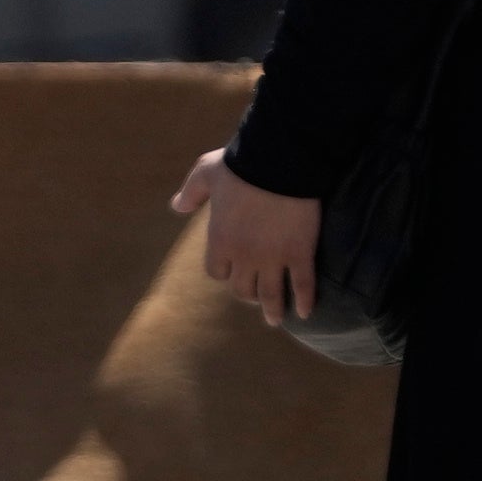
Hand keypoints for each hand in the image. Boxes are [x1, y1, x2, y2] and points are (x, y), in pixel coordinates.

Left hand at [171, 145, 323, 324]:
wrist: (279, 161)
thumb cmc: (240, 164)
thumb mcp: (205, 173)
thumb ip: (191, 193)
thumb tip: (176, 206)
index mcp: (220, 239)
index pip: (217, 271)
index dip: (224, 272)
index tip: (231, 271)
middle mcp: (244, 256)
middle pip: (242, 288)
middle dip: (247, 294)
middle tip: (255, 297)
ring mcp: (273, 258)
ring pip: (270, 294)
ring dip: (273, 310)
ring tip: (276, 320)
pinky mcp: (299, 253)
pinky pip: (303, 285)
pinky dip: (305, 301)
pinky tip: (305, 312)